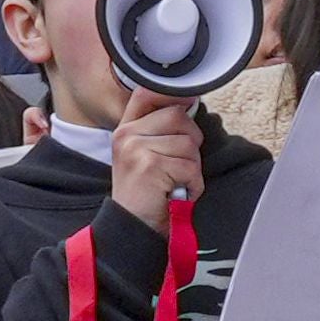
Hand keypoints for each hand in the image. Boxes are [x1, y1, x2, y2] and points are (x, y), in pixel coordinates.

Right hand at [107, 98, 201, 229]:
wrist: (134, 228)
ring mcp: (135, 149)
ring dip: (192, 167)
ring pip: (188, 143)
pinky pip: (189, 166)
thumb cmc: (147, 194)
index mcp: (126, 128)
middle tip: (178, 165)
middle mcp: (127, 134)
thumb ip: (161, 129)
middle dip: (190, 142)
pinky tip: (178, 192)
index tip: (188, 104)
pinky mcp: (149, 166)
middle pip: (178, 115)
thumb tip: (190, 102)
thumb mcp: (145, 154)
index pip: (148, 92)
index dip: (174, 95)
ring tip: (175, 182)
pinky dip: (192, 184)